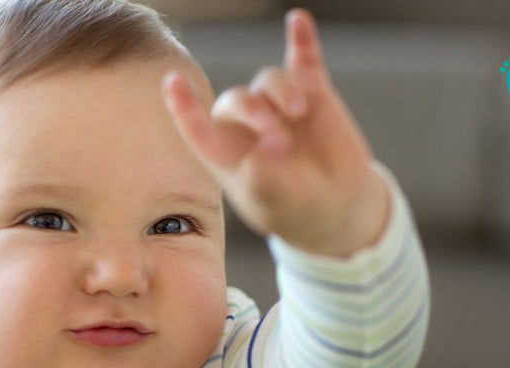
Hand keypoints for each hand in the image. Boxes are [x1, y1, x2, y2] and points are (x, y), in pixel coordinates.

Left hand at [162, 8, 389, 257]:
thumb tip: (260, 152)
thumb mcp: (276, 201)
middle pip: (236, 100)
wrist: (337, 203)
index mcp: (224, 153)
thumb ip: (263, 180)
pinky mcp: (311, 92)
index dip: (183, 106)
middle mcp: (246, 124)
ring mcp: (278, 105)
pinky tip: (299, 21)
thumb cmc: (293, 205)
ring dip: (281, 92)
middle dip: (254, 112)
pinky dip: (302, 41)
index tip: (173, 81)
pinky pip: (303, 60)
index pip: (196, 128)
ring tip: (298, 114)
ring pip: (269, 80)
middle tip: (278, 142)